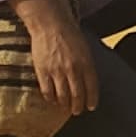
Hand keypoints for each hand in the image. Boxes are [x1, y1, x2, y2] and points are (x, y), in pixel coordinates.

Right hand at [15, 0, 101, 117]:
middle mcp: (73, 69)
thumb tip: (89, 81)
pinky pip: (47, 91)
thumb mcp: (85, 49)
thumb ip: (87, 65)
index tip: (91, 107)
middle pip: (77, 94)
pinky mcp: (43, 71)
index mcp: (87, 63)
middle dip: (78, 106)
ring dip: (65, 105)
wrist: (51, 24)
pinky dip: (50, 98)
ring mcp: (57, 71)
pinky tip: (52, 100)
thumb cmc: (70, 35)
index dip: (92, 99)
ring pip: (62, 96)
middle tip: (78, 111)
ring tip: (65, 108)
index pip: (92, 87)